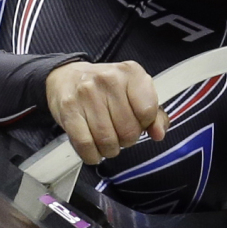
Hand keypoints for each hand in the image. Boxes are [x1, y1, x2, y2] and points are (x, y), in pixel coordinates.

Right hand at [45, 60, 168, 164]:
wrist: (67, 76)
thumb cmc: (105, 88)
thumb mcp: (134, 92)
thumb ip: (154, 114)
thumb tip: (158, 133)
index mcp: (130, 72)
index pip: (148, 111)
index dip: (144, 124)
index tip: (137, 121)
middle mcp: (108, 79)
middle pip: (128, 130)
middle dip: (126, 140)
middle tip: (119, 133)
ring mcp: (87, 93)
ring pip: (107, 141)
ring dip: (109, 150)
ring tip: (106, 140)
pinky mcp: (69, 109)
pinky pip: (85, 144)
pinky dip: (92, 155)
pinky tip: (93, 150)